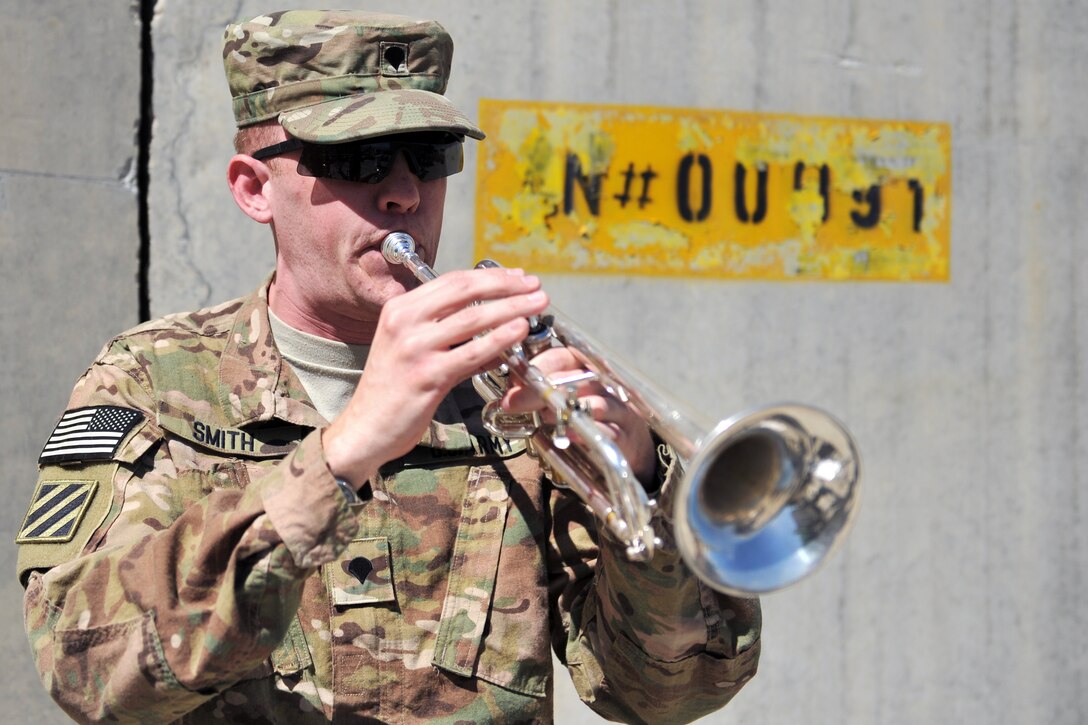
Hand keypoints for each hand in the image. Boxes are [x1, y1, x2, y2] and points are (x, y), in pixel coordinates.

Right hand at [322, 267, 549, 487]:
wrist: (366, 428)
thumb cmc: (392, 389)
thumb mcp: (409, 347)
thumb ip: (443, 330)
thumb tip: (491, 320)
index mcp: (399, 309)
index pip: (452, 280)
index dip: (490, 276)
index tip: (517, 276)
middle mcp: (405, 322)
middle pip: (465, 291)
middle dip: (506, 285)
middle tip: (535, 285)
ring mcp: (415, 348)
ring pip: (473, 318)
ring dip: (512, 307)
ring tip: (537, 304)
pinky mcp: (428, 375)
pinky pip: (472, 352)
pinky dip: (499, 339)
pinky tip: (519, 331)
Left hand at [499, 346, 656, 485]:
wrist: (627, 450)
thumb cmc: (590, 420)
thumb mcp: (564, 401)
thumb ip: (540, 392)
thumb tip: (510, 386)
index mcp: (587, 370)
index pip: (563, 356)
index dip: (538, 364)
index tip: (514, 378)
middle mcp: (604, 384)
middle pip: (573, 378)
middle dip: (540, 388)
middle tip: (512, 401)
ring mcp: (617, 409)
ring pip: (593, 401)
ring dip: (564, 408)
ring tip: (543, 416)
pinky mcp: (623, 434)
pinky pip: (606, 431)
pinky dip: (585, 432)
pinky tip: (568, 435)